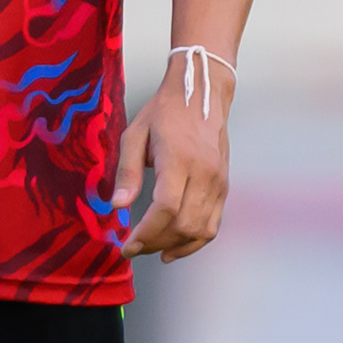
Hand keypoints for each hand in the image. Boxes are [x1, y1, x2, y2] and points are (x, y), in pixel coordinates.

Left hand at [111, 77, 230, 262]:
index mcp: (179, 159)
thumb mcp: (135, 134)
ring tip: (152, 249)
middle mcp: (204, 173)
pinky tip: (175, 248)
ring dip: (174, 246)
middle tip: (134, 248)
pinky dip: (195, 242)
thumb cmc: (166, 112)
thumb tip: (118, 207)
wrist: (201, 94)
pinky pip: (213, 224)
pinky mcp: (224, 186)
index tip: (127, 247)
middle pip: (183, 225)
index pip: (166, 209)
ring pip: (200, 230)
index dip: (146, 234)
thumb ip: (127, 172)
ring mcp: (218, 182)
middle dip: (155, 243)